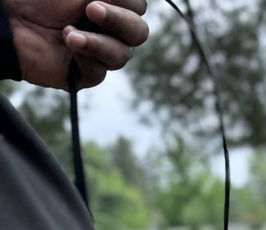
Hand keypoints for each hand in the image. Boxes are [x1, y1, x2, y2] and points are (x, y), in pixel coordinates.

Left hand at [7, 1, 148, 89]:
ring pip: (123, 56)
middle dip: (120, 21)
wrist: (11, 19)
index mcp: (110, 3)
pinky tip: (66, 44)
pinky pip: (101, 72)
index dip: (129, 2)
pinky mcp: (87, 74)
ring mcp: (99, 53)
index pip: (139, 7)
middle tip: (91, 8)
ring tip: (69, 33)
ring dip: (99, 42)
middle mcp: (109, 29)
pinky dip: (85, 57)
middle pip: (139, 33)